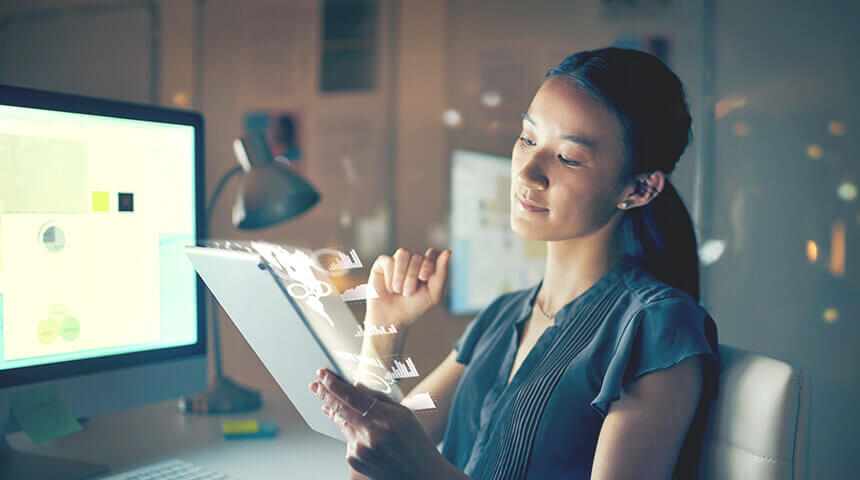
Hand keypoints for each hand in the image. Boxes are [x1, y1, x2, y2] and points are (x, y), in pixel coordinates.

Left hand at [310, 369, 445, 479]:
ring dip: (336, 413)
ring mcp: (360, 449)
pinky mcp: (354, 460)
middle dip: (324, 394)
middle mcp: (369, 434)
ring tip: (328, 404)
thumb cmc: (414, 442)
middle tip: (314, 385)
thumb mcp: (403, 413)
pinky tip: (360, 433)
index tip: (322, 374)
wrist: (420, 474)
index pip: (351, 396)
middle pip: (339, 409)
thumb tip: (355, 386)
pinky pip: (347, 440)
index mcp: (383, 418)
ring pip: (342, 424)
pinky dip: (351, 433)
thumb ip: (378, 398)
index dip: (333, 384)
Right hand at [365, 248, 450, 329]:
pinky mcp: (382, 264)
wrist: (391, 319)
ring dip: (401, 274)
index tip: (424, 278)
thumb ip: (441, 273)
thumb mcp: (433, 294)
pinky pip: (388, 260)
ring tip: (398, 291)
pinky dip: (389, 276)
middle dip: (412, 276)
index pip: (432, 253)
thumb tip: (448, 251)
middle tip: (408, 293)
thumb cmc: (413, 308)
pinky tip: (388, 288)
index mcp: (426, 267)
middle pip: (417, 255)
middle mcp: (412, 261)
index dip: (429, 262)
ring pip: (403, 253)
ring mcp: (397, 261)